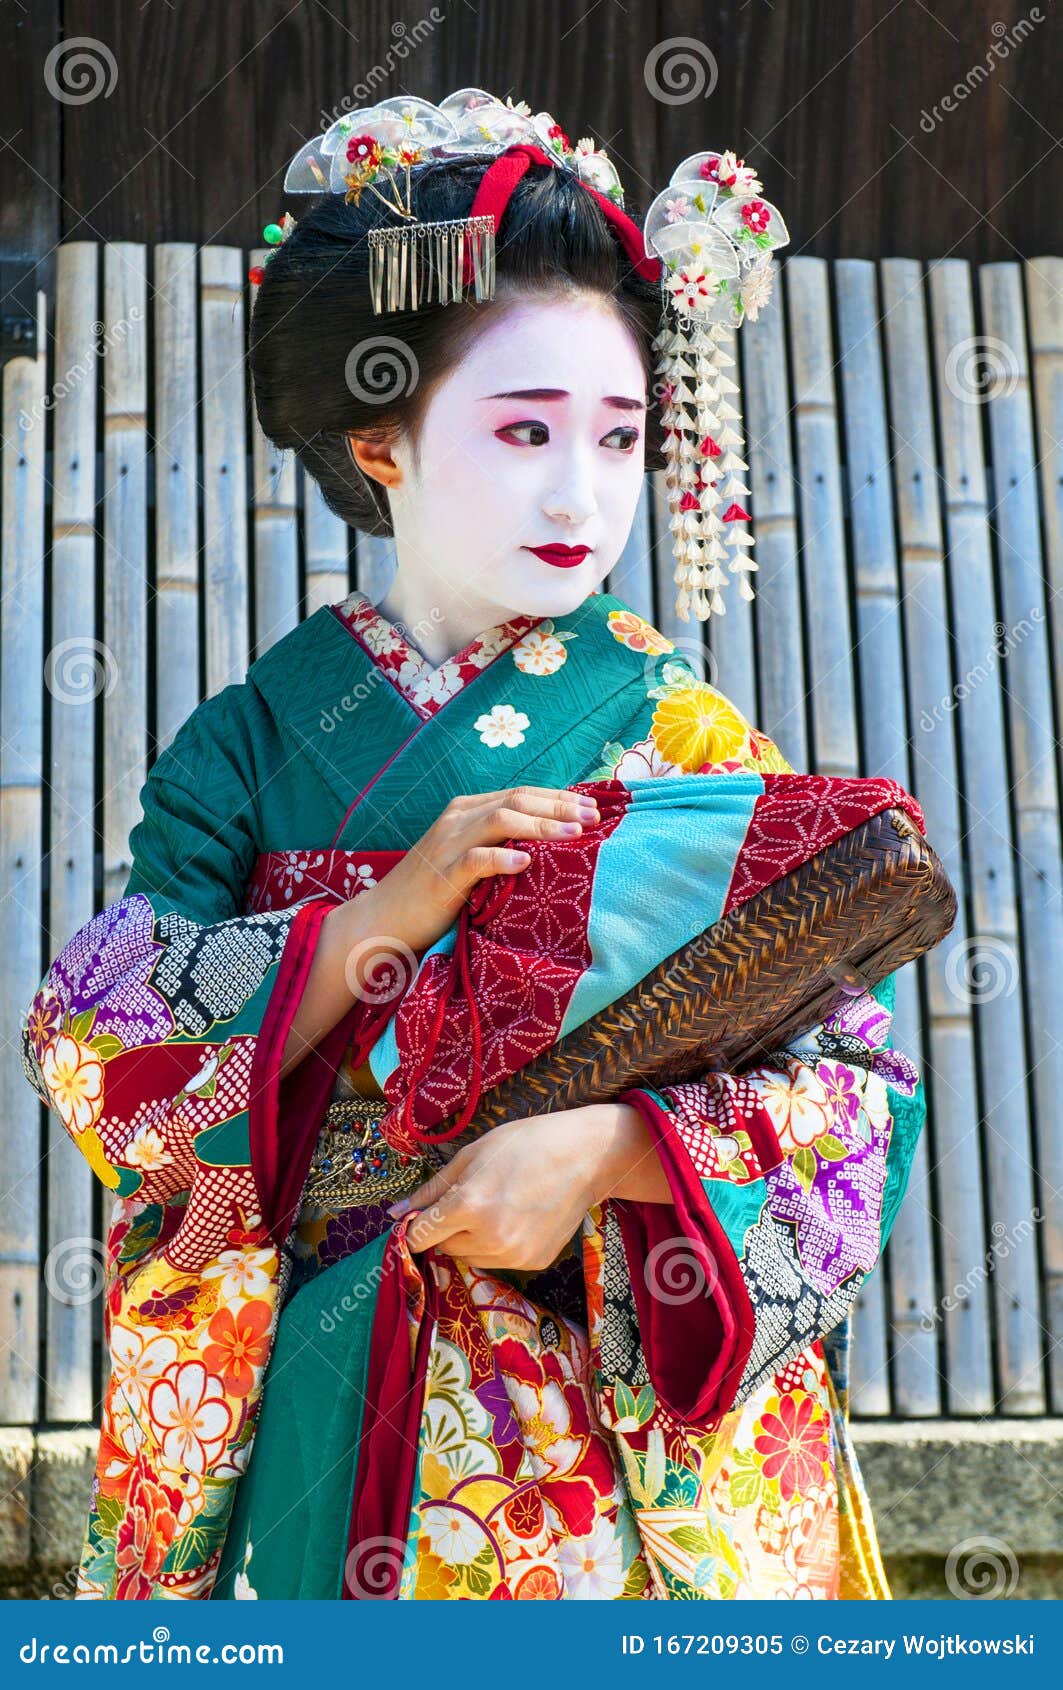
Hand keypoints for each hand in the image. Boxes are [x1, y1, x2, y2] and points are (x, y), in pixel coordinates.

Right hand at [350, 784, 599, 966]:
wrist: (384, 918)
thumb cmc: (434, 893)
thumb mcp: (469, 858)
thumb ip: (500, 843)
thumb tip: (551, 843)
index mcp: (467, 810)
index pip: (521, 793)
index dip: (558, 797)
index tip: (593, 808)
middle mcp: (458, 818)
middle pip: (517, 800)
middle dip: (560, 806)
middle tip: (594, 818)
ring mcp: (448, 844)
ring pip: (501, 820)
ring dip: (542, 825)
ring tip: (574, 834)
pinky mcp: (442, 875)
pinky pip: (476, 859)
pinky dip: (503, 858)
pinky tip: (527, 862)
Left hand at [391, 1102, 672, 1271]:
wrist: (584, 1156)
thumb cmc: (524, 1144)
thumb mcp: (471, 1155)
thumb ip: (432, 1189)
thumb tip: (395, 1214)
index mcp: (468, 1206)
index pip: (421, 1235)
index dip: (417, 1226)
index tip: (422, 1216)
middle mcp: (490, 1237)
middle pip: (445, 1247)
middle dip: (448, 1227)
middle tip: (471, 1198)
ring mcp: (514, 1254)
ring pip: (470, 1257)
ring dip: (472, 1238)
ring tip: (498, 1205)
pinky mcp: (534, 1262)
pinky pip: (499, 1260)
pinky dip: (499, 1244)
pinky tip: (518, 1217)